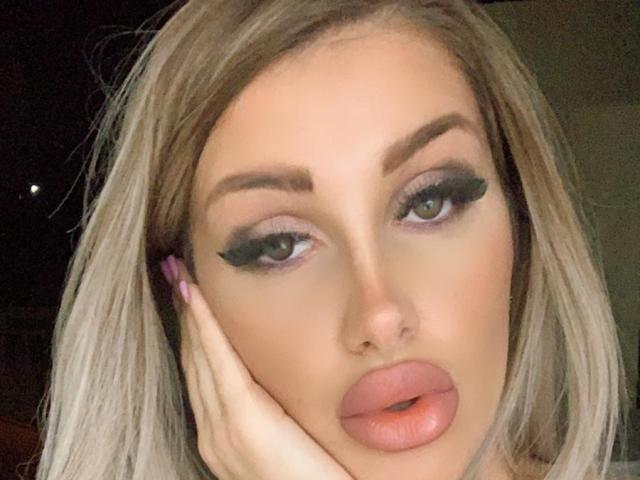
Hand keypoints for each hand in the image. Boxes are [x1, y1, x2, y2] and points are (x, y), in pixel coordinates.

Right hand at [161, 255, 353, 479]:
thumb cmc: (311, 476)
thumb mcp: (282, 440)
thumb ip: (267, 412)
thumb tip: (267, 381)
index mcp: (221, 436)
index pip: (200, 374)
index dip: (191, 333)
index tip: (185, 296)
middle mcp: (212, 433)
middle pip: (193, 361)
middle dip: (184, 316)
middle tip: (175, 274)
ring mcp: (222, 429)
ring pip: (200, 356)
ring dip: (190, 314)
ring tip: (181, 277)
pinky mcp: (242, 421)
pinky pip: (218, 363)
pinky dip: (205, 327)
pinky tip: (196, 299)